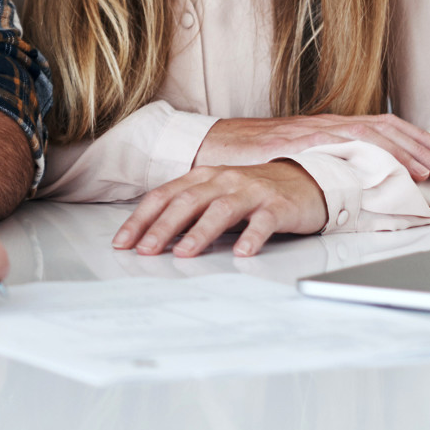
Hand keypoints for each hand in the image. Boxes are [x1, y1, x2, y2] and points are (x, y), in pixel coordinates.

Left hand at [113, 162, 325, 257]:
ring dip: (200, 232)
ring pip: (221, 210)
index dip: (141, 219)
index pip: (164, 196)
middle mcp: (224, 180)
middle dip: (163, 227)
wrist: (305, 179)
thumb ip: (189, 209)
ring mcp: (251, 191)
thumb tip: (153, 236)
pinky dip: (251, 237)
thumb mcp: (216, 194)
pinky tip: (242, 253)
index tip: (123, 242)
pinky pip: (263, 222)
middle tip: (146, 250)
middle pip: (187, 201)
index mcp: (204, 177)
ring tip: (184, 253)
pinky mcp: (278, 205)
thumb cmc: (255, 190)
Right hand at [196, 113, 429, 182]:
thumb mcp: (295, 155)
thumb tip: (355, 177)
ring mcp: (310, 134)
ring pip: (366, 138)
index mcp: (327, 126)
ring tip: (425, 174)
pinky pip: (335, 151)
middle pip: (382, 129)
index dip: (414, 138)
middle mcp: (324, 125)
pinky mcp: (295, 147)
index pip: (381, 125)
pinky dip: (362, 161)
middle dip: (418, 147)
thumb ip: (323, 161)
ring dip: (400, 155)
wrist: (209, 146)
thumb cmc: (250, 155)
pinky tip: (381, 174)